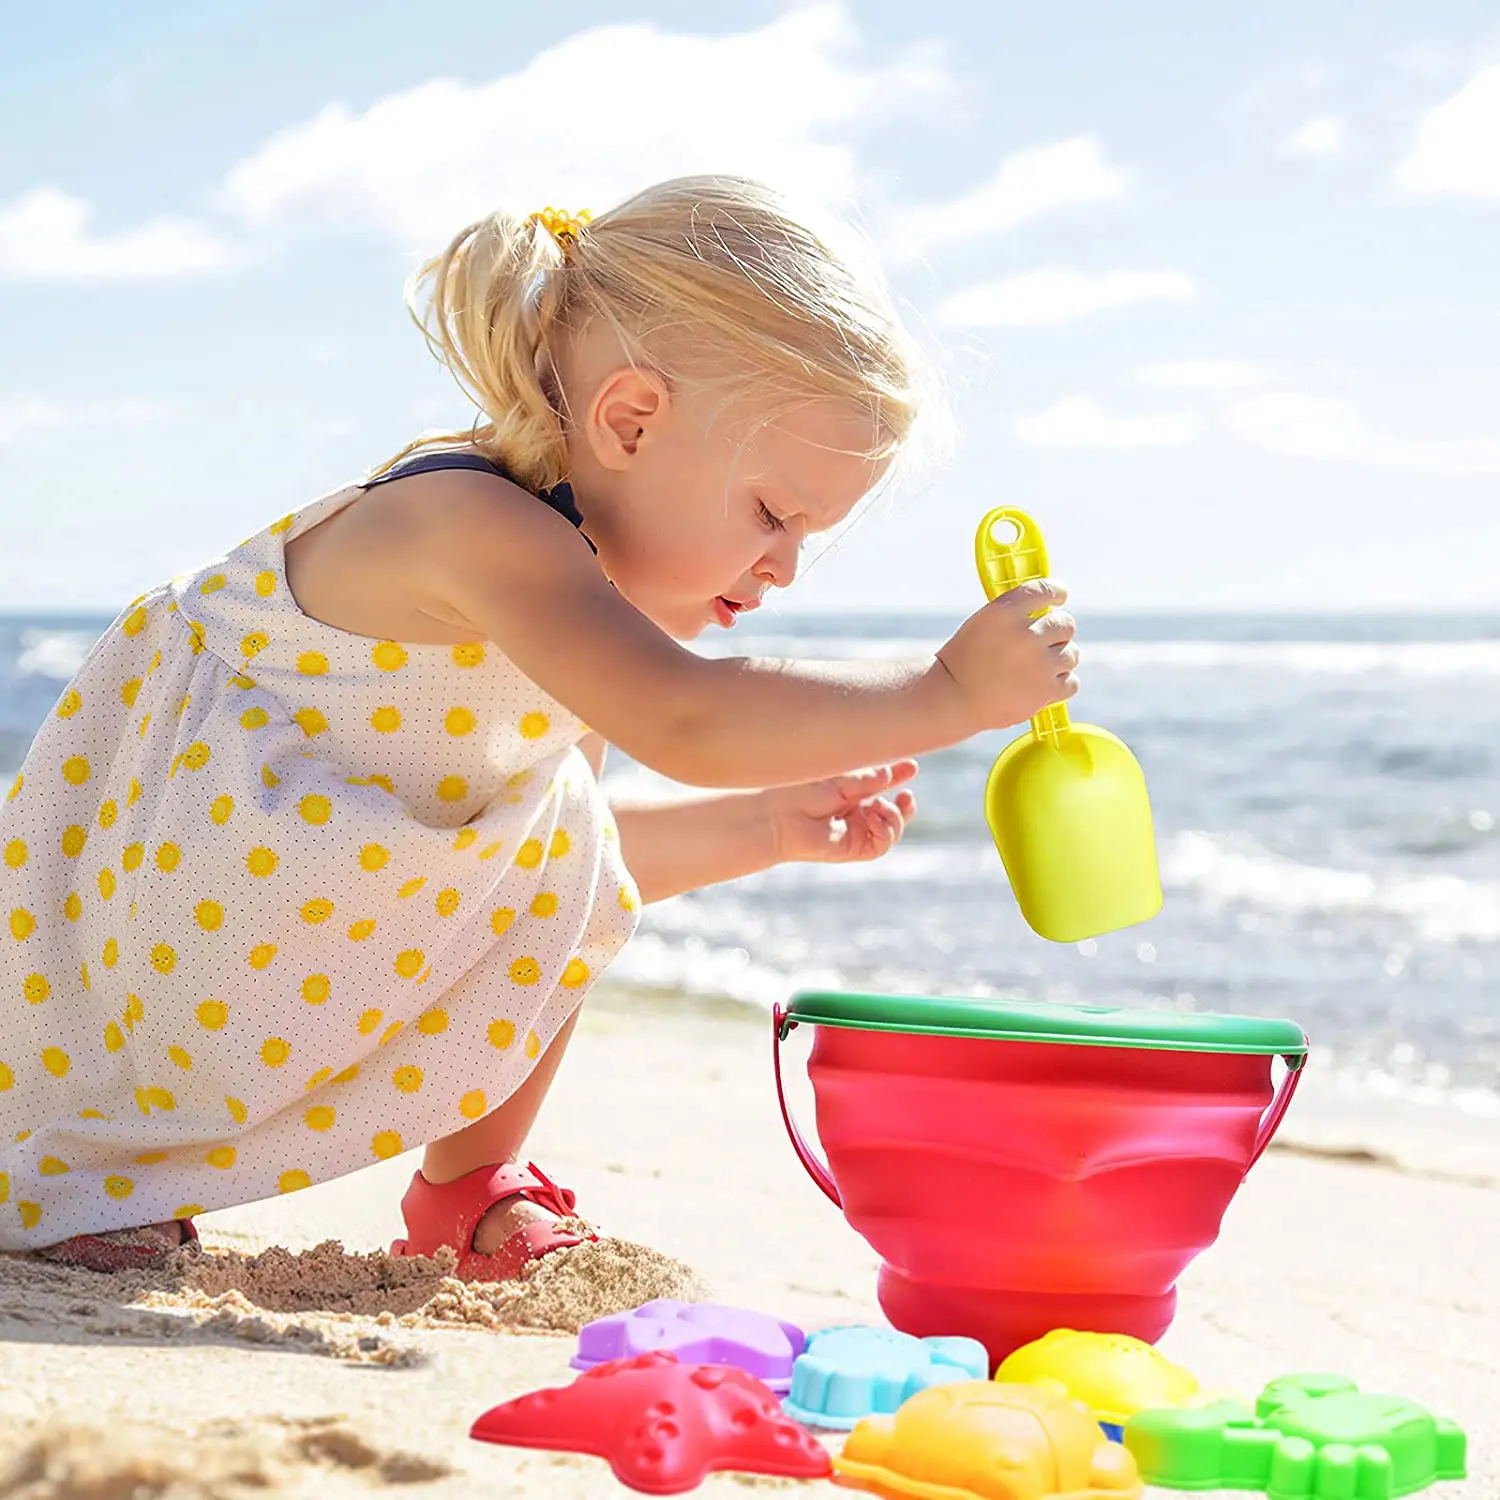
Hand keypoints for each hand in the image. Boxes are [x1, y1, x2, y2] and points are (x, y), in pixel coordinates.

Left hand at [761, 761, 917, 863]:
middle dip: (906, 806)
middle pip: (893, 812)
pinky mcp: (854, 849)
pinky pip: (882, 845)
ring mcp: (856, 832)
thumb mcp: (839, 780)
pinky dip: (885, 831)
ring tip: (877, 806)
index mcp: (850, 793)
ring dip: (894, 817)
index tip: (912, 766)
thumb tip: (890, 773)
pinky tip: (874, 818)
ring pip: (892, 830)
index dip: (899, 776)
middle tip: (907, 794)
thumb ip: (866, 779)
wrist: (779, 816)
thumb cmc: (801, 792)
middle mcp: (856, 813)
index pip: (882, 785)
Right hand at [934, 579, 1077, 731]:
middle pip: (1065, 623)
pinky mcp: (1047, 690)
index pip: (1046, 590)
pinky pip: (1072, 681)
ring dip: (1059, 659)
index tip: (1060, 597)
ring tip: (1037, 667)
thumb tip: (1049, 607)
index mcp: (1005, 611)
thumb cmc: (963, 660)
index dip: (1057, 592)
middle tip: (1042, 642)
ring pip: (1072, 653)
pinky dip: (1060, 683)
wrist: (953, 698)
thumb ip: (1014, 613)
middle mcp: (1026, 634)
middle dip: (1057, 631)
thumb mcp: (982, 623)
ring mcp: (1039, 663)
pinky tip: (1043, 684)